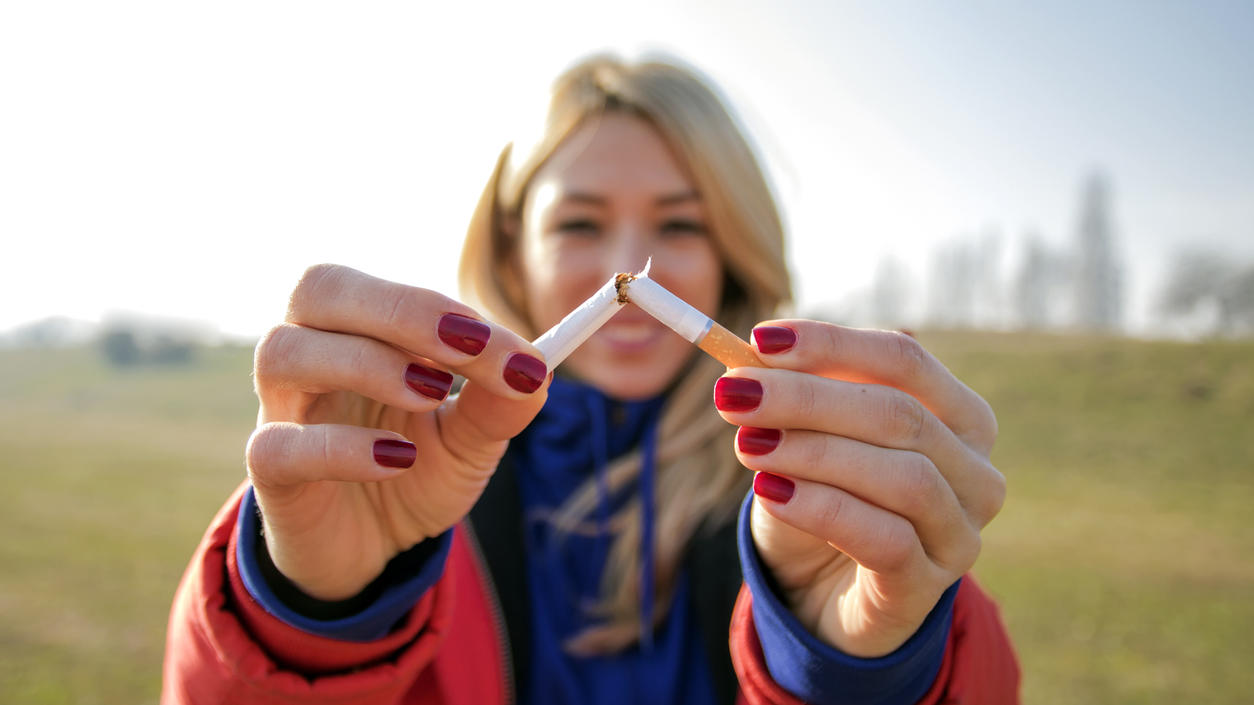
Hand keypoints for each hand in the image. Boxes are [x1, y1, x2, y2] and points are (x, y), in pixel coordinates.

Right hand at [245, 264, 550, 599]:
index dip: (444, 309)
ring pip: (284, 352)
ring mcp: (282, 411)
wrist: (370, 550)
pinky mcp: (271, 475)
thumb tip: (538, 371)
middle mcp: (309, 356)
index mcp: (357, 332)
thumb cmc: (412, 471)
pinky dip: (340, 447)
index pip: (386, 292)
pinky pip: (279, 445)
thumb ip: (499, 405)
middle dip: (399, 308)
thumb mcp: (469, 440)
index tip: (512, 349)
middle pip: (317, 289)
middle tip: (467, 346)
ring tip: (430, 396)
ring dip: (365, 362)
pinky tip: (397, 459)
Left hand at [715, 321, 1003, 656]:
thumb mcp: (807, 439)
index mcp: (959, 418)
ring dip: (813, 452)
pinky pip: (883, 539)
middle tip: (734, 394)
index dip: (833, 344)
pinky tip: (770, 490)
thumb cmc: (821, 500)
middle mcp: (975, 473)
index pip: (904, 360)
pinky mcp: (925, 589)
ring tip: (746, 445)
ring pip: (902, 477)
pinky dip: (821, 508)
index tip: (760, 338)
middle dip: (807, 398)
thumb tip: (756, 350)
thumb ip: (795, 394)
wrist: (818, 595)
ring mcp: (959, 535)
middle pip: (898, 414)